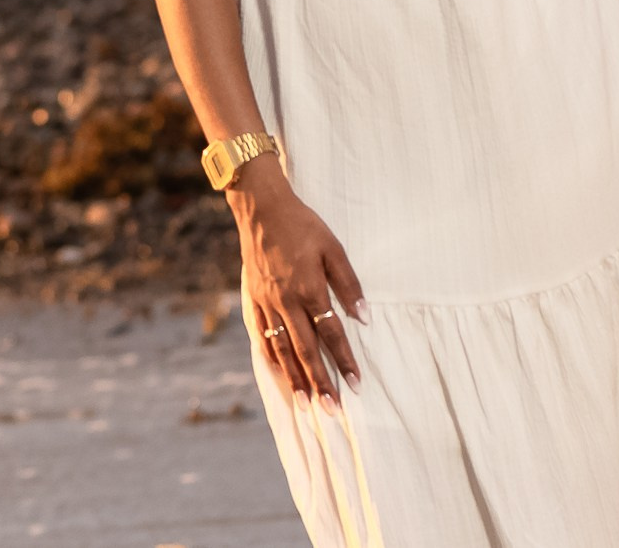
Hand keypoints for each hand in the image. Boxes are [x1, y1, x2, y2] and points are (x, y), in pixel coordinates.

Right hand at [230, 161, 366, 407]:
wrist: (260, 208)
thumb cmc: (302, 225)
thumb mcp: (333, 248)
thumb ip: (348, 283)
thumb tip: (363, 317)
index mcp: (309, 289)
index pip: (331, 334)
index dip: (345, 361)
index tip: (357, 384)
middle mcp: (286, 301)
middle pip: (306, 350)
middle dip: (320, 382)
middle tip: (333, 410)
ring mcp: (267, 302)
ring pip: (282, 348)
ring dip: (295, 378)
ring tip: (305, 404)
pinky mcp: (254, 299)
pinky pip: (263, 335)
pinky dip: (272, 358)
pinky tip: (280, 374)